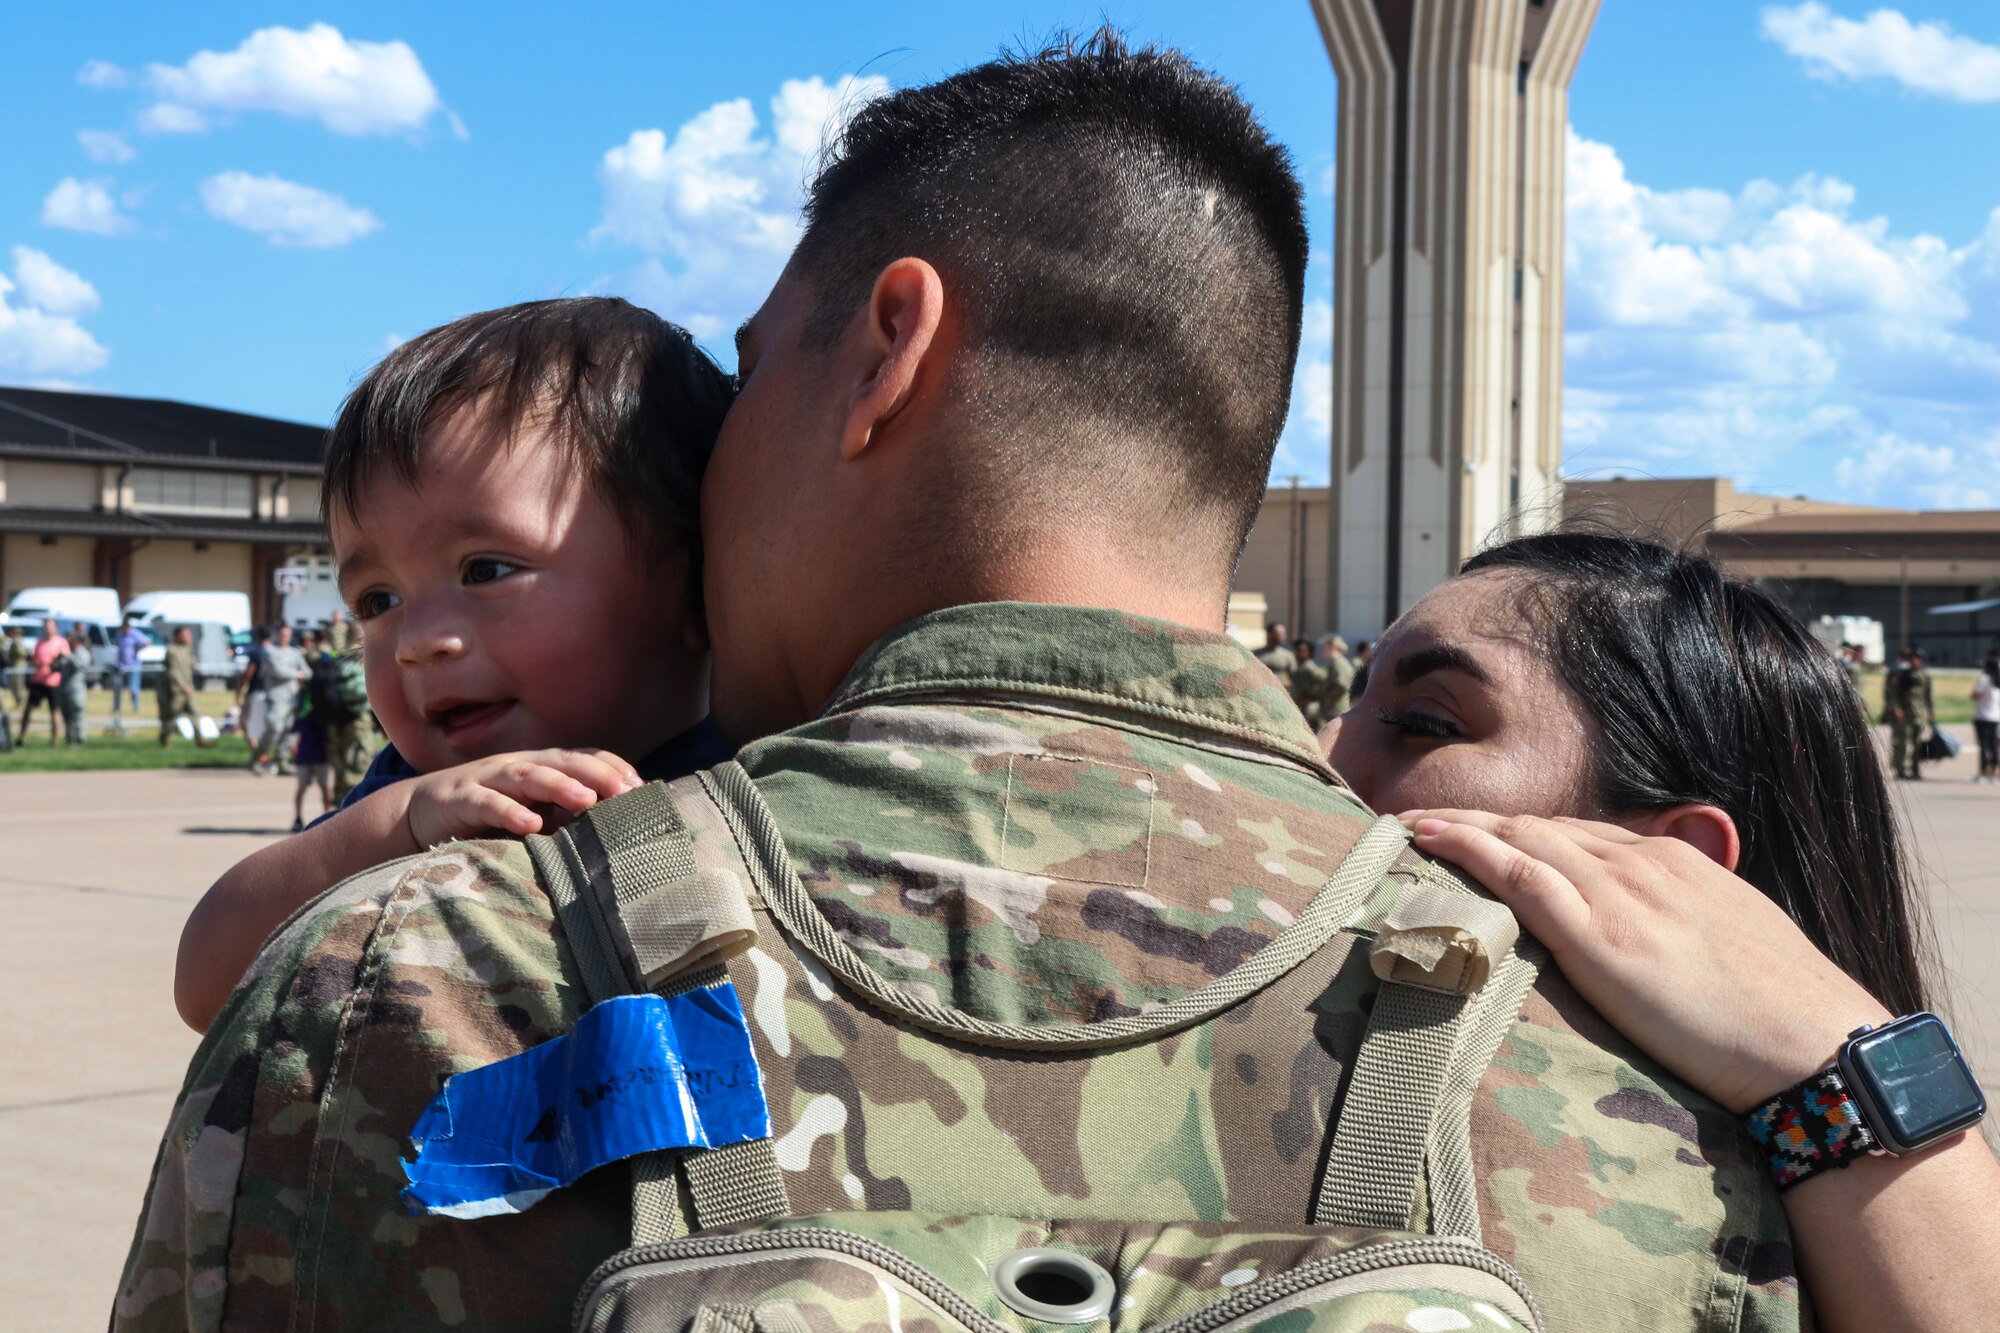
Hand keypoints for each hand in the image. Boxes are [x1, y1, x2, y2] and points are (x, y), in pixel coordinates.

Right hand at [403, 749, 642, 849]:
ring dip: (558, 785)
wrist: (419, 814)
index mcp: (540, 767)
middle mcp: (519, 767)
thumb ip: (566, 819)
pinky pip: (487, 802)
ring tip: (586, 799)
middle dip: (597, 773)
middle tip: (626, 790)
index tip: (644, 788)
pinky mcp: (461, 799)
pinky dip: (509, 811)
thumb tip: (613, 835)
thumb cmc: (486, 816)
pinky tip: (530, 824)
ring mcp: (489, 779)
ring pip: (528, 775)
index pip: (584, 759)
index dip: (613, 768)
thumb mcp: (531, 815)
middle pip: (563, 761)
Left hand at [1403, 809, 1890, 1114]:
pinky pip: (1518, 876)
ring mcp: (1621, 898)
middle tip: (1421, 819)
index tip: (1484, 832)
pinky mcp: (1602, 939)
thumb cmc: (1787, 1018)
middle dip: (1480, 821)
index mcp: (1677, 865)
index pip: (1581, 834)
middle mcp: (1644, 867)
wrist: (1821, 1050)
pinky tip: (1430, 840)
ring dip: (1459, 828)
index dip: (1525, 832)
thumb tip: (1659, 952)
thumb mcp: (1734, 946)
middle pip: (1541, 827)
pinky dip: (1468, 850)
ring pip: (1521, 840)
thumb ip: (1686, 931)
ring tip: (1407, 825)